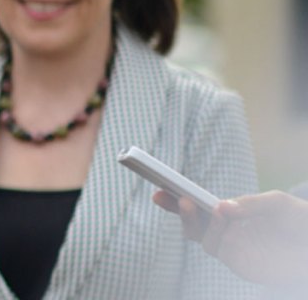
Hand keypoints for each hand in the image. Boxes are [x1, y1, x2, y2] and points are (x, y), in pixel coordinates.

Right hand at [156, 190, 307, 286]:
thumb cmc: (301, 222)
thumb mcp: (278, 203)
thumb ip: (250, 204)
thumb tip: (220, 206)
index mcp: (233, 215)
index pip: (200, 206)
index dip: (177, 199)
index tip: (159, 188)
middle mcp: (228, 233)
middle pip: (193, 224)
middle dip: (178, 211)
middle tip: (171, 197)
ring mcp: (233, 249)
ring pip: (203, 239)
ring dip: (199, 221)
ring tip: (204, 206)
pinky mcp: (241, 264)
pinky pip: (220, 251)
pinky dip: (217, 235)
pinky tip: (225, 222)